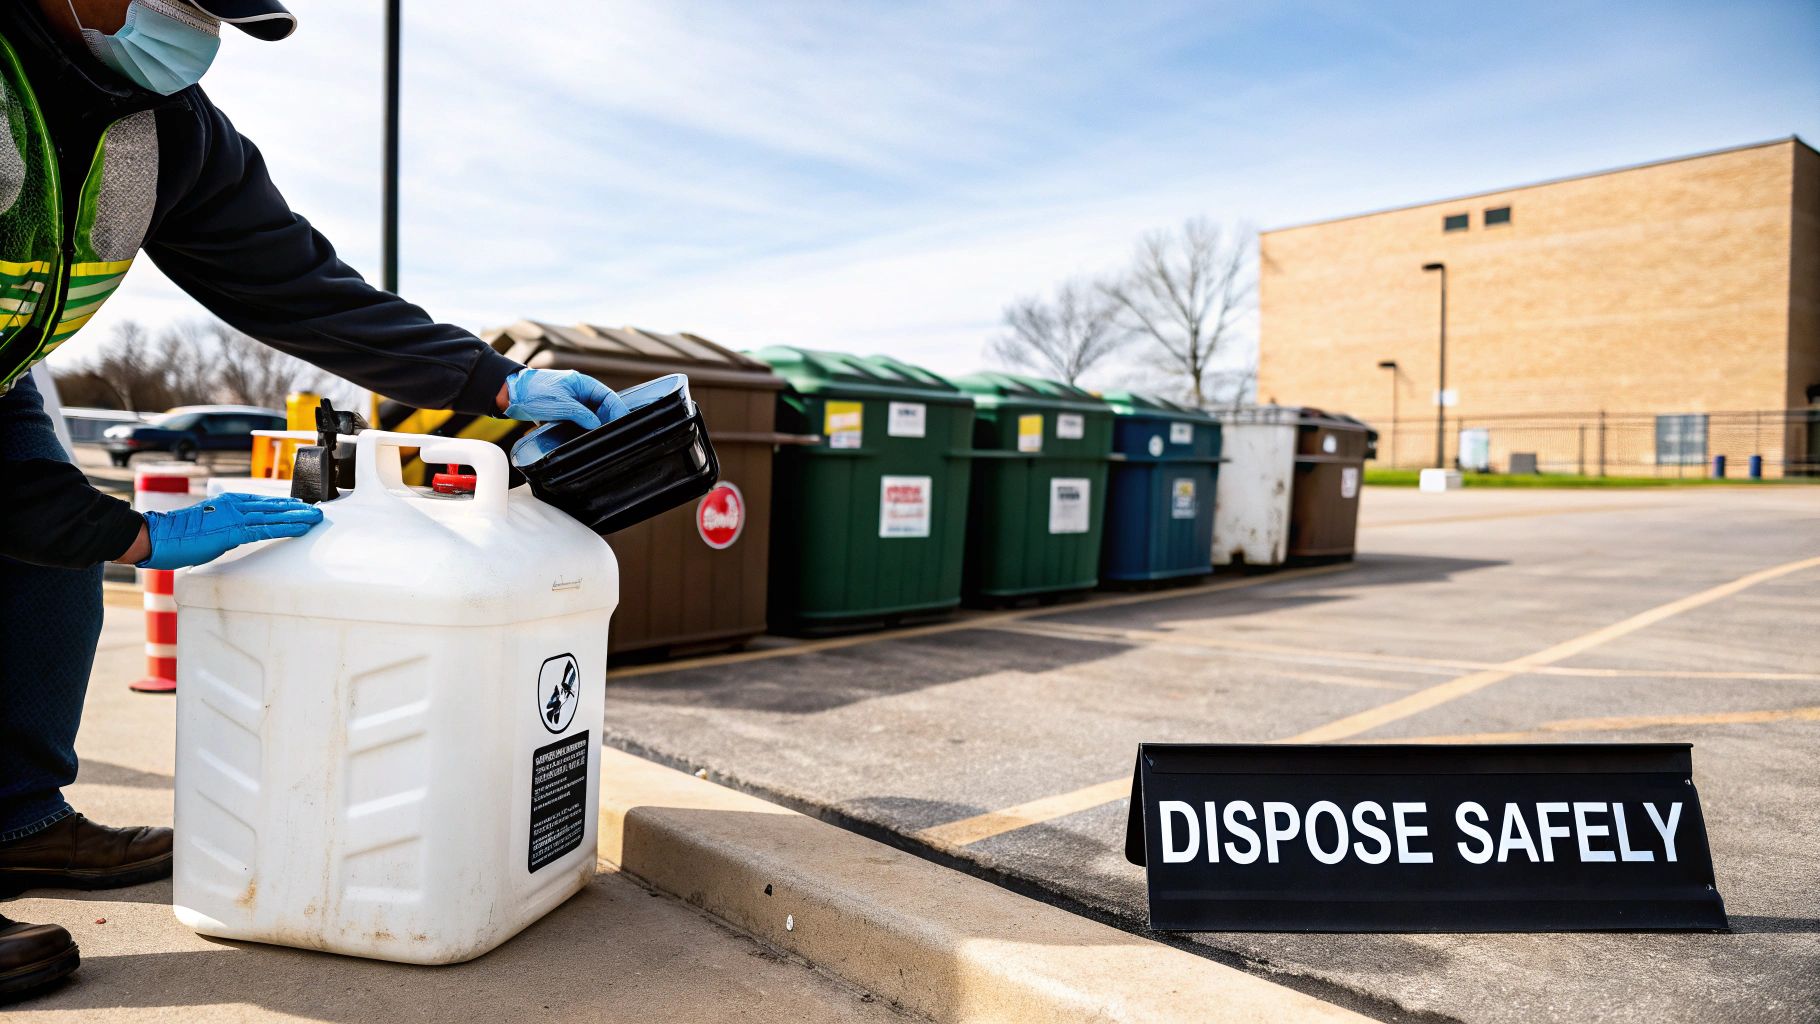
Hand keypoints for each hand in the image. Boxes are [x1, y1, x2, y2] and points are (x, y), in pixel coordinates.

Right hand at [137, 493, 324, 569]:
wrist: (159, 536)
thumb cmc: (177, 536)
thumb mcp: (206, 526)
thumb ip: (224, 527)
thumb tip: (233, 533)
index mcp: (226, 502)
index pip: (261, 501)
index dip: (282, 504)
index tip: (297, 505)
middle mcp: (233, 505)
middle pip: (272, 506)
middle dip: (295, 508)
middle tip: (315, 510)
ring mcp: (234, 517)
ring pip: (273, 515)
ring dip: (297, 517)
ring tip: (315, 518)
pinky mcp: (234, 531)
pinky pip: (267, 529)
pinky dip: (286, 528)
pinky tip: (301, 528)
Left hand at [500, 368, 629, 429]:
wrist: (510, 394)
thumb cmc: (533, 392)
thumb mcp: (560, 403)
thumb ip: (582, 414)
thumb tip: (597, 426)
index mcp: (583, 384)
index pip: (608, 396)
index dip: (618, 410)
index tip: (624, 422)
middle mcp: (580, 392)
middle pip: (603, 407)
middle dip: (610, 420)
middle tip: (616, 434)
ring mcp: (573, 402)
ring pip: (593, 415)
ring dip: (598, 426)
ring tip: (604, 438)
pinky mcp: (565, 412)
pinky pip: (582, 421)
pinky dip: (587, 429)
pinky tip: (589, 438)